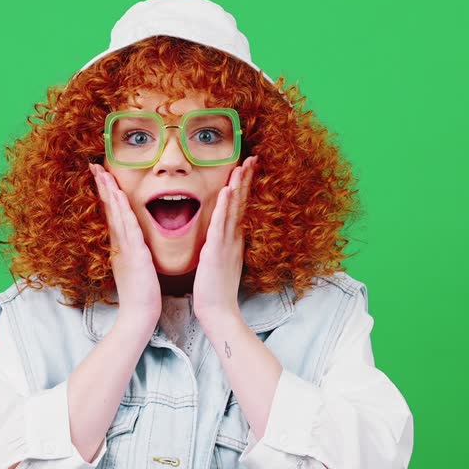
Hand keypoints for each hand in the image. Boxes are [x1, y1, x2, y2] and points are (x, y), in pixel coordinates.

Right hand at [90, 163, 160, 332]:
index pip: (111, 213)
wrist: (139, 314)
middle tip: (94, 165)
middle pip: (109, 208)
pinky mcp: (135, 254)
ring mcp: (125, 248)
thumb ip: (131, 253)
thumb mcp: (134, 267)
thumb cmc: (140, 294)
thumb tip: (130, 244)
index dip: (105, 193)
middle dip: (102, 185)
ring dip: (109, 192)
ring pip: (115, 214)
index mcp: (120, 245)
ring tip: (102, 172)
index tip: (100, 175)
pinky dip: (122, 210)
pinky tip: (119, 197)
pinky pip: (128, 227)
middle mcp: (119, 243)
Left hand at [194, 156, 256, 332]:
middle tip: (252, 157)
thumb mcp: (221, 262)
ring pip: (234, 209)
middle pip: (241, 202)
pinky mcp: (217, 251)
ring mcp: (227, 243)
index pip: (240, 206)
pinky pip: (221, 225)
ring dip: (238, 186)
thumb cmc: (216, 289)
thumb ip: (223, 246)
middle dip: (246, 179)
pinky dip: (224, 207)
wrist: (218, 311)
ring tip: (243, 165)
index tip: (248, 167)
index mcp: (233, 239)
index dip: (244, 186)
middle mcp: (233, 238)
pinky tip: (227, 191)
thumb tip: (223, 236)